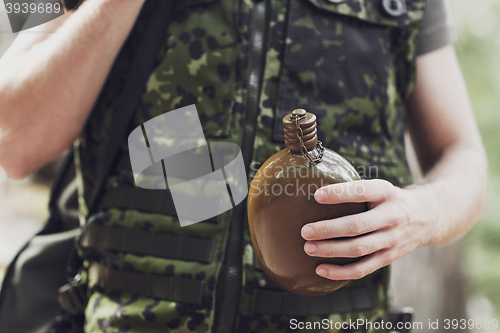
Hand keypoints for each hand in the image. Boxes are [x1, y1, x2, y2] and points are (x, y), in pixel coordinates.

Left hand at [301, 179, 435, 280]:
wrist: (428, 216)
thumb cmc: (390, 199)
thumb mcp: (380, 187)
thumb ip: (355, 190)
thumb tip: (315, 193)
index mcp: (386, 193)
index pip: (362, 191)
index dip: (339, 193)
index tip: (317, 195)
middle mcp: (391, 216)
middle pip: (357, 225)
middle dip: (328, 229)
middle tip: (305, 230)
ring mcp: (392, 239)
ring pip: (359, 249)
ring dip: (331, 250)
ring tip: (308, 248)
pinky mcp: (389, 257)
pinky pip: (363, 268)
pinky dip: (341, 271)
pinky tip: (320, 269)